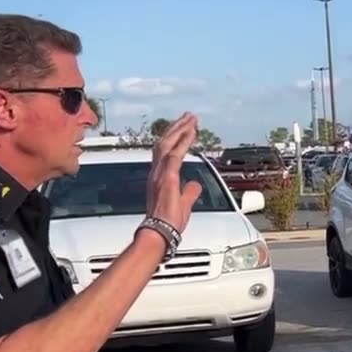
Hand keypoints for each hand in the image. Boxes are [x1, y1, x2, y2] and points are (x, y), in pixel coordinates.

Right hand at [145, 113, 202, 232]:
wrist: (160, 233)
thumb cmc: (169, 223)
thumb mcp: (183, 203)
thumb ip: (189, 192)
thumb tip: (195, 184)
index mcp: (159, 177)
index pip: (165, 152)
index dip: (174, 138)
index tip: (185, 128)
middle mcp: (156, 173)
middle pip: (165, 143)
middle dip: (177, 128)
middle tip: (189, 117)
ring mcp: (160, 174)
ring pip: (168, 145)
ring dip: (181, 130)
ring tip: (192, 119)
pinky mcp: (168, 178)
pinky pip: (175, 155)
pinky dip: (183, 142)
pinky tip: (191, 132)